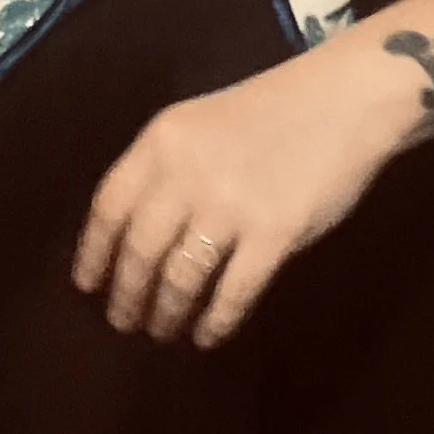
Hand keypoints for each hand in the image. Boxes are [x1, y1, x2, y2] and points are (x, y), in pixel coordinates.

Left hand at [72, 35, 408, 348]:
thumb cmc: (273, 109)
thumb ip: (167, 167)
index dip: (93, 253)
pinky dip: (216, 322)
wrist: (346, 99)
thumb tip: (133, 235)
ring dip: (167, 313)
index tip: (87, 285)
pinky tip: (209, 335)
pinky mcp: (275, 233)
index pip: (108, 207)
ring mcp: (232, 206)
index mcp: (164, 140)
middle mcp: (188, 174)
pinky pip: (233, 293)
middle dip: (127, 296)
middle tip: (125, 321)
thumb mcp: (201, 122)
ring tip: (164, 330)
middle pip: (139, 252)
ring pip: (180, 279)